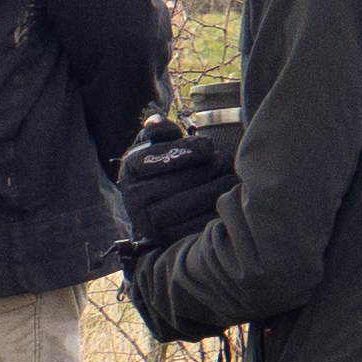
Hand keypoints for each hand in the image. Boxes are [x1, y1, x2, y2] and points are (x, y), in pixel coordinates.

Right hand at [117, 128, 235, 254]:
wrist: (153, 209)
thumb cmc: (161, 169)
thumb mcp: (154, 146)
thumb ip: (158, 131)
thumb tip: (157, 122)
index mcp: (130, 169)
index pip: (156, 157)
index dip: (187, 150)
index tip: (209, 146)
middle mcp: (133, 197)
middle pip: (176, 181)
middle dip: (208, 168)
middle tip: (225, 161)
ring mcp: (149, 222)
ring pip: (188, 203)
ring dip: (216, 188)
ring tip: (231, 178)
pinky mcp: (166, 239)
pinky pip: (195, 226)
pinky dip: (216, 213)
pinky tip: (229, 200)